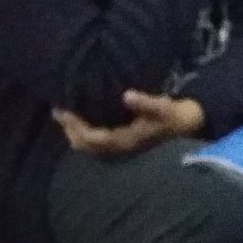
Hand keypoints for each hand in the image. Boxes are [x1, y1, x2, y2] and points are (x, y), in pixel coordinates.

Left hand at [52, 91, 205, 155]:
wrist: (185, 126)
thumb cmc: (173, 116)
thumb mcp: (163, 108)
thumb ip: (146, 102)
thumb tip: (127, 95)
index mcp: (124, 140)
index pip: (92, 138)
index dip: (75, 126)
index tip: (63, 110)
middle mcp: (117, 147)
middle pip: (83, 144)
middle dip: (68, 128)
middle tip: (58, 109)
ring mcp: (117, 146)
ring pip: (86, 144)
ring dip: (73, 130)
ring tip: (64, 112)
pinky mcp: (117, 141)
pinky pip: (92, 140)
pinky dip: (81, 130)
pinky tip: (80, 117)